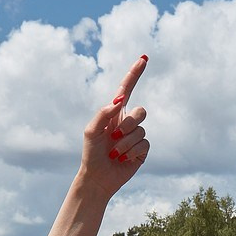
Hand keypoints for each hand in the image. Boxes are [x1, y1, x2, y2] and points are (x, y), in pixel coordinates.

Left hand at [79, 56, 150, 198]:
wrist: (97, 177)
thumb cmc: (91, 153)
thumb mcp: (91, 130)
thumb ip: (103, 112)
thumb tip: (120, 99)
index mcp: (115, 113)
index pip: (127, 89)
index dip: (135, 73)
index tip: (144, 58)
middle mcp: (128, 122)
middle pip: (140, 112)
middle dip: (128, 124)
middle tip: (114, 136)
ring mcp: (136, 137)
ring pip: (140, 131)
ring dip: (125, 143)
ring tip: (114, 153)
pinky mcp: (142, 151)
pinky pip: (144, 144)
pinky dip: (131, 152)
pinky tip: (122, 159)